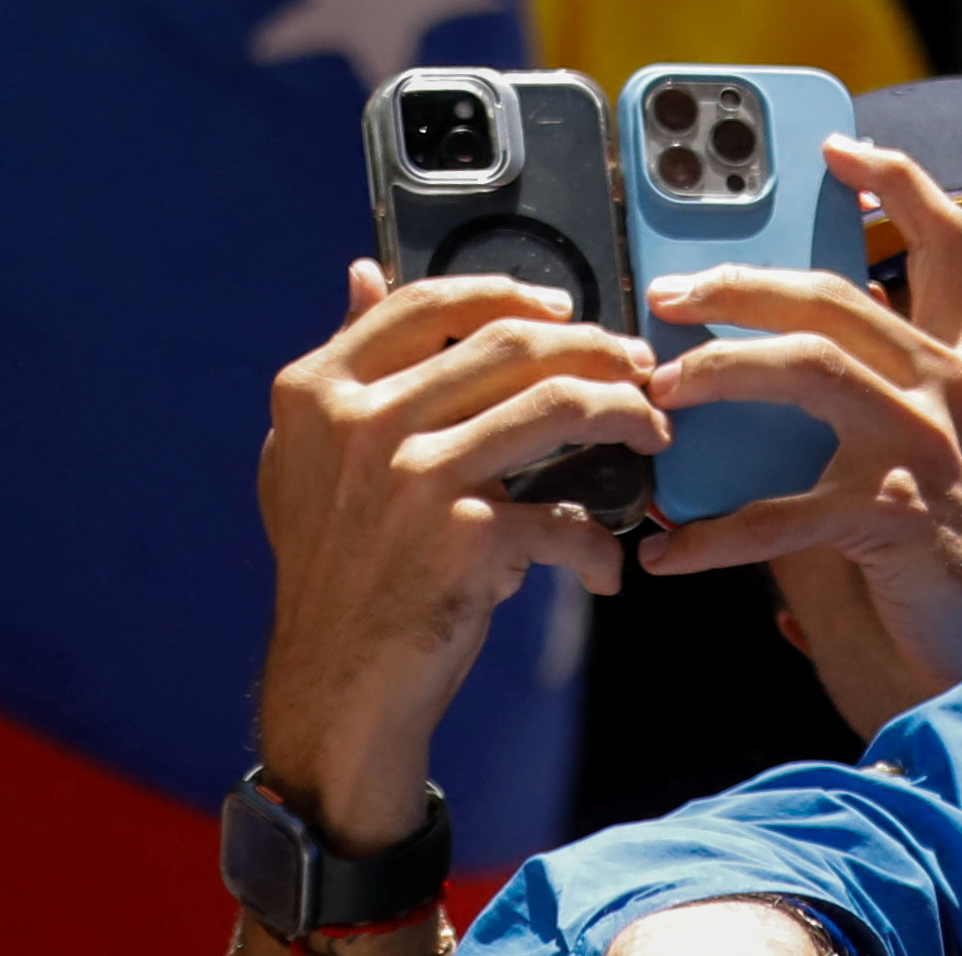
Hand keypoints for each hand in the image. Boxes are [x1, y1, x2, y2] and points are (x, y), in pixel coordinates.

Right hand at [249, 260, 656, 850]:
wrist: (334, 689)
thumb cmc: (334, 571)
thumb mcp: (308, 457)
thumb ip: (345, 365)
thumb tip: (362, 273)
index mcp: (321, 391)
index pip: (429, 305)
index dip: (509, 295)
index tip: (564, 311)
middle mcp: (363, 424)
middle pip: (509, 345)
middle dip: (592, 347)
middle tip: (637, 367)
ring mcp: (415, 478)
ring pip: (554, 406)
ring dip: (623, 413)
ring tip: (653, 431)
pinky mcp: (466, 539)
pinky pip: (562, 515)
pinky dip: (596, 543)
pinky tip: (605, 566)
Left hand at [630, 143, 961, 720]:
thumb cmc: (959, 559)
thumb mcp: (926, 456)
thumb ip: (858, 405)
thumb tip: (757, 373)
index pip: (947, 235)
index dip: (892, 176)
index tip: (834, 145)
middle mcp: (954, 387)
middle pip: (835, 292)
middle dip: (738, 281)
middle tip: (670, 293)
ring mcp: (931, 447)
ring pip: (809, 368)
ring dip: (720, 370)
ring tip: (662, 389)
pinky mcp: (899, 515)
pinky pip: (785, 512)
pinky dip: (716, 533)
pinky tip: (672, 551)